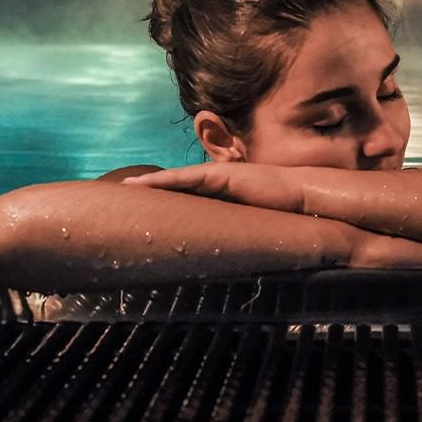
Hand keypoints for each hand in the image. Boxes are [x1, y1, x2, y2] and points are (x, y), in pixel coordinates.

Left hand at [121, 162, 305, 214]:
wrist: (297, 194)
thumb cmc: (276, 210)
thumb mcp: (245, 220)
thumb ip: (229, 226)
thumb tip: (217, 248)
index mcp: (218, 191)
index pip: (184, 192)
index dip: (163, 196)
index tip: (142, 204)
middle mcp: (214, 179)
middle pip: (175, 183)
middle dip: (150, 188)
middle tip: (123, 193)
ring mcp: (216, 174)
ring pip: (176, 178)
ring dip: (151, 183)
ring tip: (127, 187)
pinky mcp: (220, 174)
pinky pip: (188, 177)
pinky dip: (167, 179)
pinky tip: (150, 184)